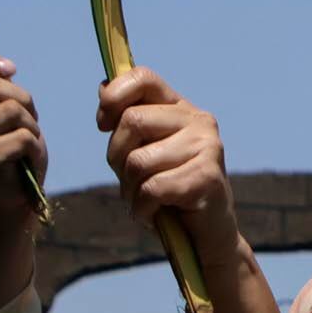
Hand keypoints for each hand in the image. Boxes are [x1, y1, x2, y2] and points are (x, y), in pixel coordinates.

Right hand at [0, 55, 44, 222]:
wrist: (15, 206)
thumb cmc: (19, 158)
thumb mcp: (11, 120)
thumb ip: (3, 95)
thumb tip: (5, 67)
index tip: (11, 70)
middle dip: (24, 100)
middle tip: (29, 124)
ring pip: (12, 110)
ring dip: (32, 127)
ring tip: (26, 146)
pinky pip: (23, 137)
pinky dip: (35, 148)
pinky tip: (26, 162)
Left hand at [99, 70, 237, 255]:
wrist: (205, 234)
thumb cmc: (168, 190)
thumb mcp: (143, 149)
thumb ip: (128, 120)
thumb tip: (104, 86)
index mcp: (181, 108)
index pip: (142, 78)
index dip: (114, 97)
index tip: (103, 125)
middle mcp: (199, 121)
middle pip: (132, 121)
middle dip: (116, 156)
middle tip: (129, 179)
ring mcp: (208, 147)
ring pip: (138, 160)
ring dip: (130, 189)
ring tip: (144, 201)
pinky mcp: (208, 177)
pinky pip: (152, 188)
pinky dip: (143, 208)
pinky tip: (153, 215)